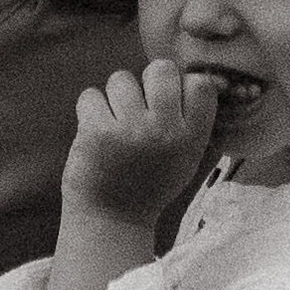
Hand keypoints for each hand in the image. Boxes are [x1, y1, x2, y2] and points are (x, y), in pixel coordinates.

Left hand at [61, 58, 223, 228]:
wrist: (112, 220)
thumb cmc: (149, 184)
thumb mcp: (185, 158)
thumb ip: (190, 121)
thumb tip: (187, 77)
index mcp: (192, 137)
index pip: (200, 84)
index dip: (181, 85)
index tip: (168, 101)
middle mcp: (165, 131)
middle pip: (160, 69)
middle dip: (147, 80)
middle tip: (138, 105)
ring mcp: (130, 130)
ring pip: (121, 79)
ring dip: (114, 97)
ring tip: (115, 124)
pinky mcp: (97, 132)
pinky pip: (91, 95)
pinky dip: (89, 110)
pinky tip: (96, 131)